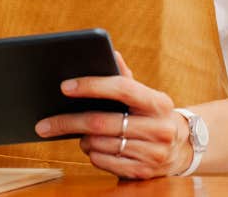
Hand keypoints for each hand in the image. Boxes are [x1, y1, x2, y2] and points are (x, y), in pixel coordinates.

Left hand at [35, 50, 192, 179]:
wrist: (182, 149)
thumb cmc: (153, 116)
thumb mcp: (146, 96)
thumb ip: (126, 78)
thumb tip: (112, 54)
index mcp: (158, 102)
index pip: (122, 88)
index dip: (92, 85)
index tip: (65, 86)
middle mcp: (159, 129)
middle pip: (101, 122)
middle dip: (68, 122)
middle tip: (44, 123)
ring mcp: (152, 153)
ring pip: (99, 144)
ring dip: (82, 139)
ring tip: (78, 133)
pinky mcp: (142, 172)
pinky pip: (104, 162)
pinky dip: (92, 154)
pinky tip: (92, 147)